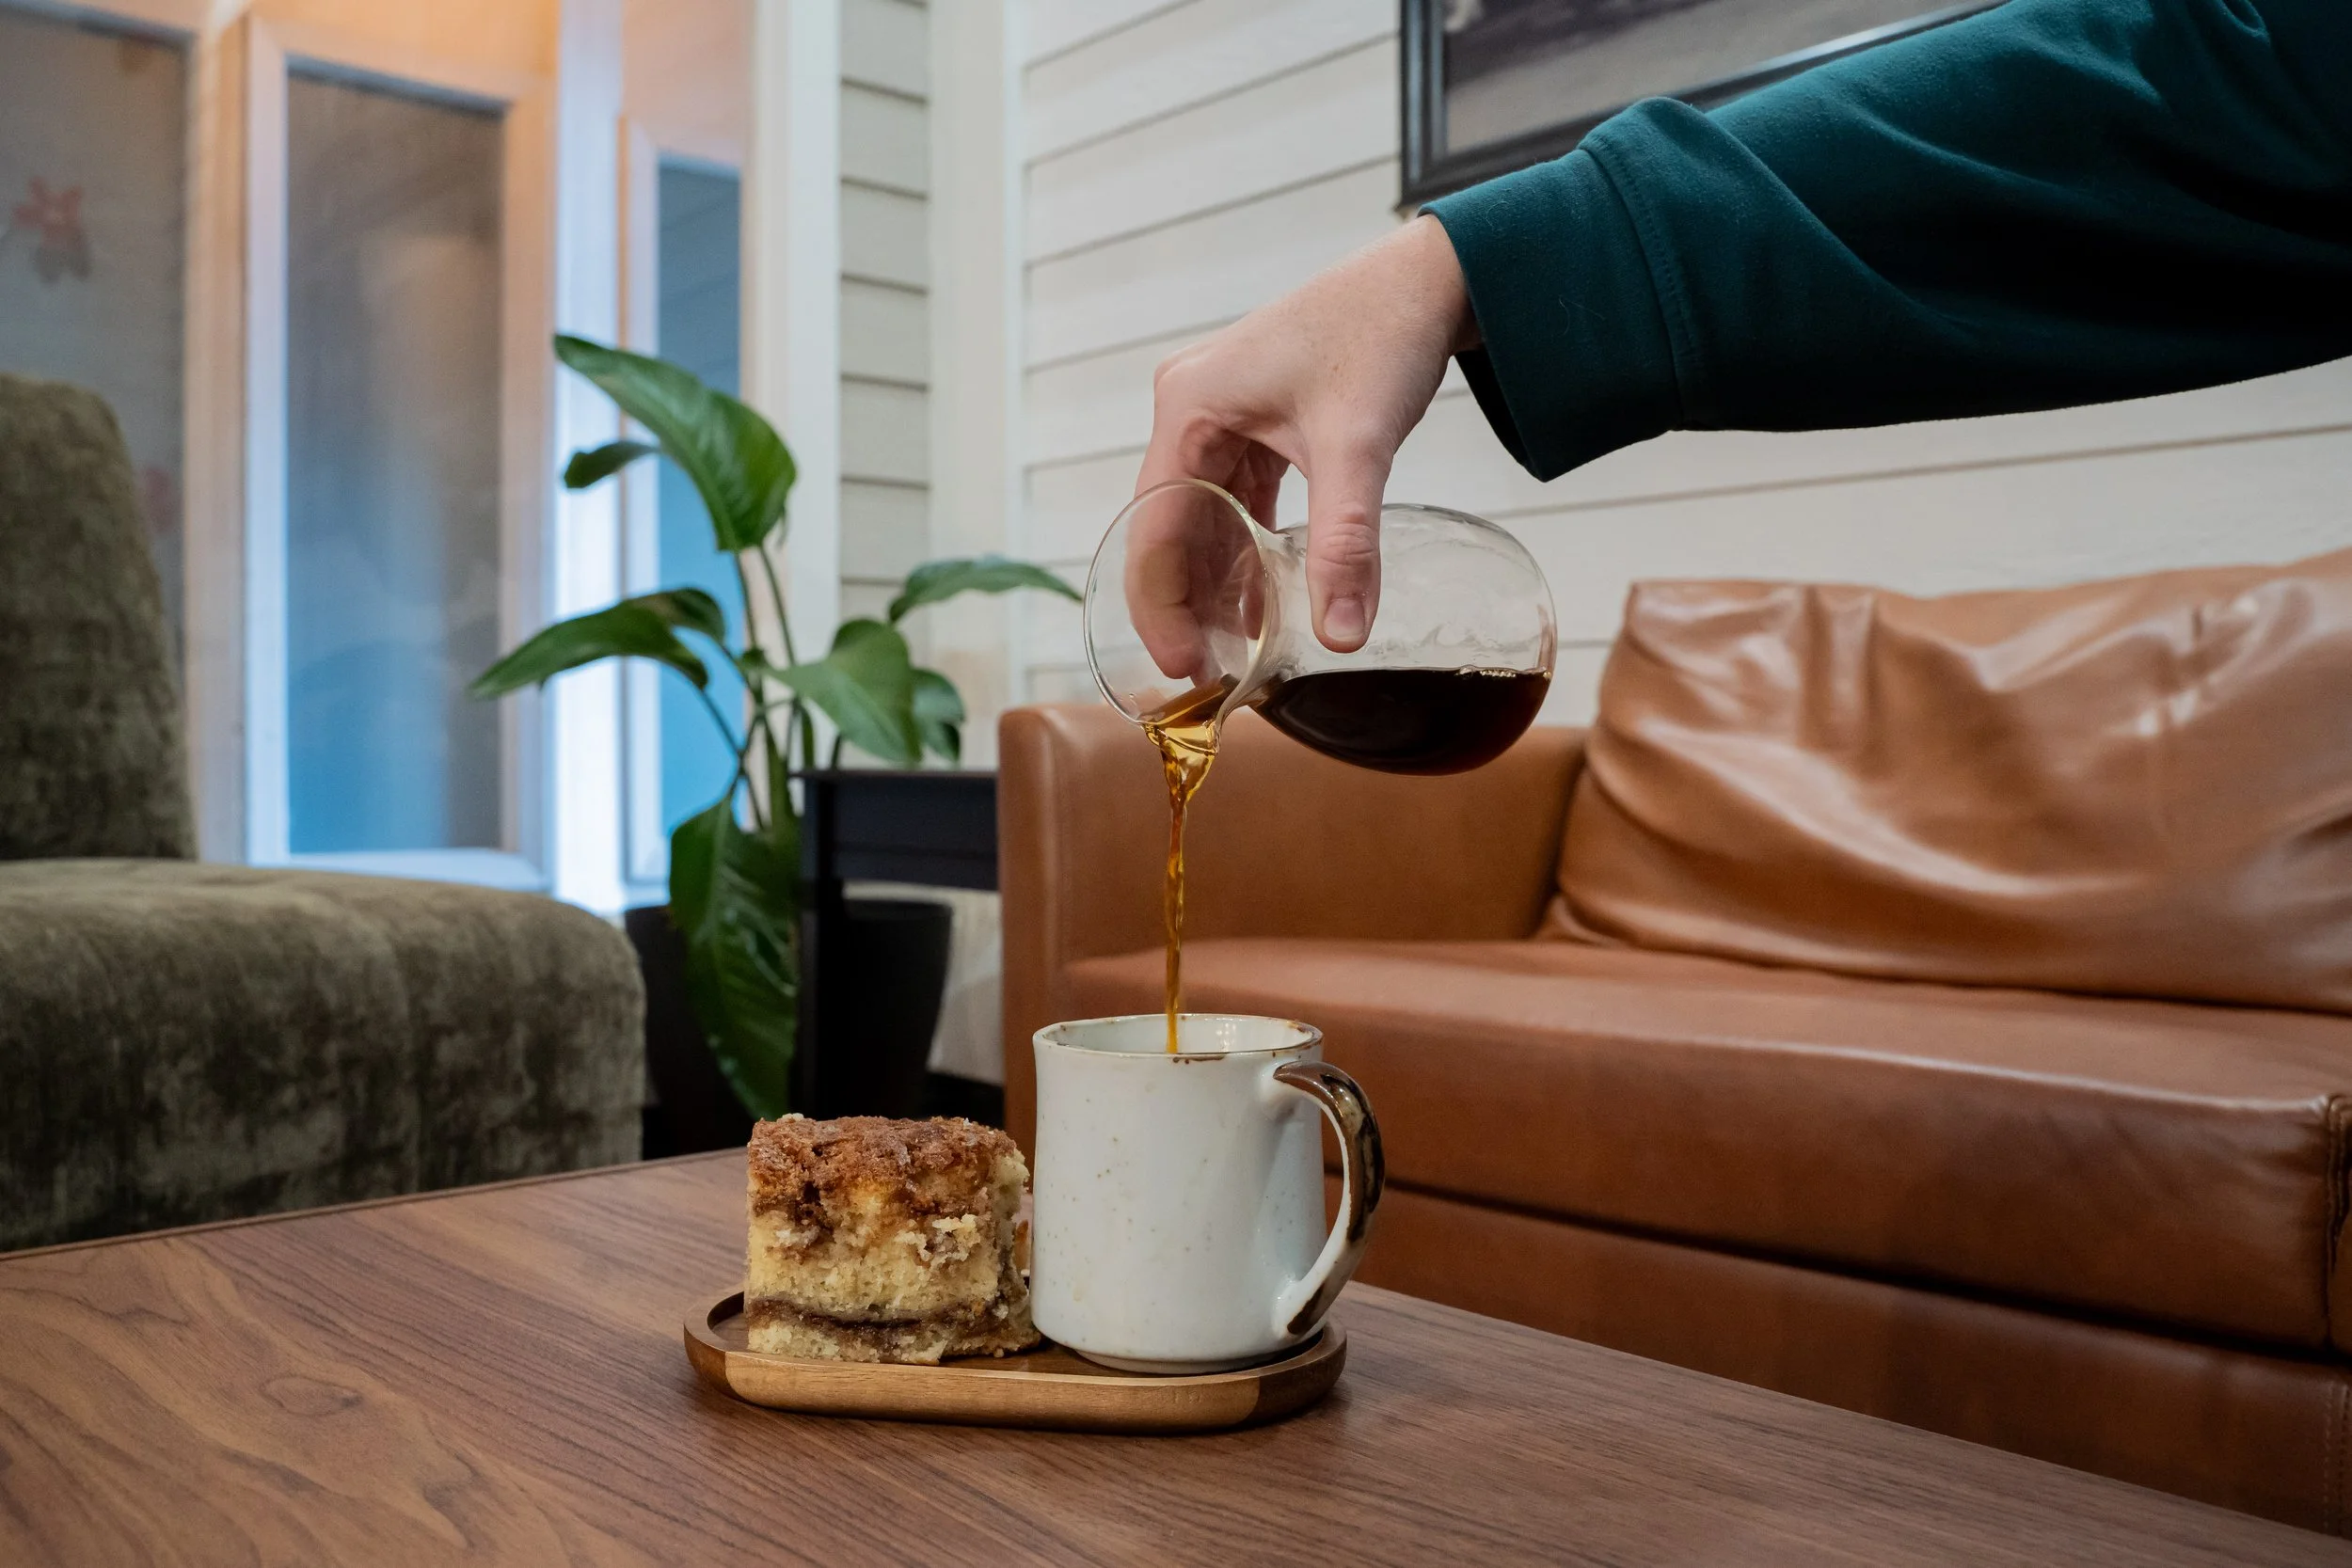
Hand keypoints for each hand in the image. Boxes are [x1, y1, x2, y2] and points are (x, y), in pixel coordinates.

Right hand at [1132, 215, 1475, 662]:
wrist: (1431, 277)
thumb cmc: (1382, 332)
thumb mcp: (1357, 447)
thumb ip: (1346, 545)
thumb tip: (1343, 636)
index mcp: (1189, 408)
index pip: (1152, 528)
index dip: (1163, 607)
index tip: (1186, 668)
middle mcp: (1191, 410)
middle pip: (1169, 529)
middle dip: (1187, 604)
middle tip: (1208, 676)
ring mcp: (1222, 416)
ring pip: (1203, 520)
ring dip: (1218, 583)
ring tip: (1234, 653)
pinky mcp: (1256, 422)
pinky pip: (1237, 502)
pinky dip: (1249, 551)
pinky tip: (1264, 601)